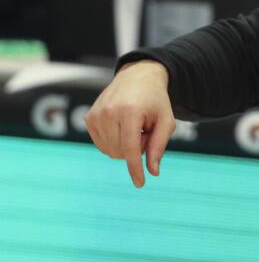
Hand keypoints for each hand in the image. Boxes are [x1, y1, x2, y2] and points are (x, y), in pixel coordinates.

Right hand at [85, 60, 175, 187]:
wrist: (138, 77)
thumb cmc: (155, 101)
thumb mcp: (166, 120)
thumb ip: (159, 146)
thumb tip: (152, 171)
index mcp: (129, 112)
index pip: (130, 148)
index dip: (135, 168)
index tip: (140, 183)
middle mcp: (108, 113)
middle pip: (121, 152)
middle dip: (137, 149)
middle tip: (146, 131)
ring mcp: (96, 115)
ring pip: (111, 151)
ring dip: (126, 146)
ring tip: (135, 127)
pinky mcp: (89, 119)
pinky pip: (103, 145)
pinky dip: (115, 143)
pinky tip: (123, 127)